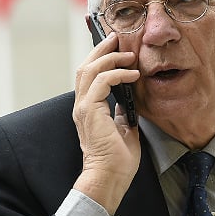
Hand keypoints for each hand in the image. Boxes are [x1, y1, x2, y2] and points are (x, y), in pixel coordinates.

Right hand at [72, 32, 141, 214]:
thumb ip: (122, 114)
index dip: (99, 59)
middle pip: (85, 67)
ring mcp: (83, 107)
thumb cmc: (117, 161)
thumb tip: (127, 103)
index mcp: (88, 109)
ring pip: (89, 70)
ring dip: (110, 58)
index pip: (89, 76)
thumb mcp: (124, 130)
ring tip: (129, 55)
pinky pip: (101, 82)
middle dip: (101, 49)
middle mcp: (82, 106)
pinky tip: (133, 74)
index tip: (115, 47)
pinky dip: (117, 74)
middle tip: (117, 38)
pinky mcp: (90, 111)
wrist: (109, 178)